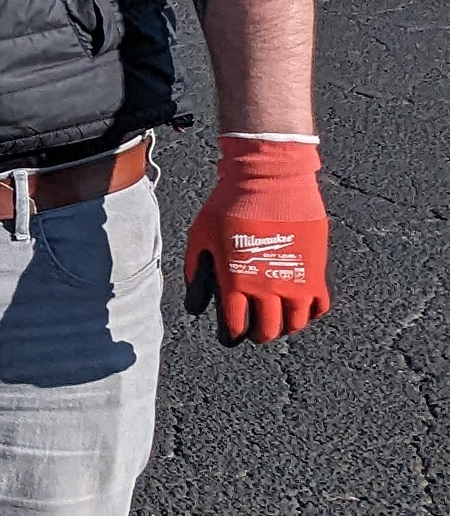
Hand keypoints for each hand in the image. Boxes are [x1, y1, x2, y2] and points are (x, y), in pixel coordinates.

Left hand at [184, 134, 329, 344]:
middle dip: (256, 335)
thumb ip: (196, 274)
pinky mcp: (317, 270)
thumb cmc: (229, 204)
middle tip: (251, 329)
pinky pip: (318, 306)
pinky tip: (297, 305)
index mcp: (235, 283)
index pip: (235, 328)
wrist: (269, 179)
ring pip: (294, 324)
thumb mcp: (200, 237)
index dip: (229, 336)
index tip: (227, 335)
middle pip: (267, 331)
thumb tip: (195, 306)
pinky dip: (308, 313)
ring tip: (273, 319)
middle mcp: (268, 288)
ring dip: (283, 327)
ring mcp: (296, 281)